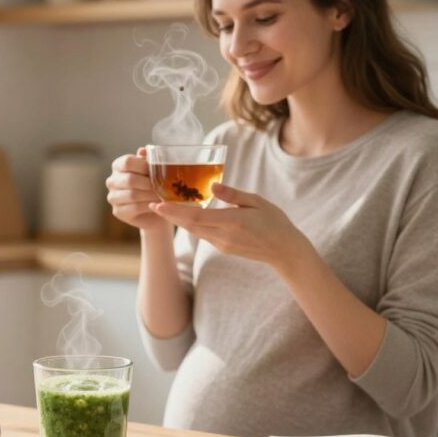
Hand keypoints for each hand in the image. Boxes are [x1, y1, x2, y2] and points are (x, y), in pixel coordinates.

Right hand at [105, 147, 169, 232]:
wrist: (155, 209)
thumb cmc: (153, 186)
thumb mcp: (153, 170)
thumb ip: (149, 159)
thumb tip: (145, 150)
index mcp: (118, 166)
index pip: (127, 162)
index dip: (143, 166)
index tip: (158, 171)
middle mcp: (112, 181)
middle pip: (130, 179)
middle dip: (150, 183)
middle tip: (165, 187)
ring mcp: (113, 197)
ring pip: (132, 194)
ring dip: (150, 195)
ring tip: (164, 196)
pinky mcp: (118, 212)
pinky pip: (134, 207)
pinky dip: (148, 206)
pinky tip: (157, 204)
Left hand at [149, 183, 312, 271]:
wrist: (284, 250)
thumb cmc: (275, 222)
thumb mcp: (257, 202)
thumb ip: (233, 195)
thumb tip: (212, 186)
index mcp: (232, 222)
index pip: (196, 216)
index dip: (175, 211)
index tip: (158, 204)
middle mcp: (223, 236)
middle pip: (190, 225)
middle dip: (170, 215)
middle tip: (152, 203)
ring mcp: (222, 244)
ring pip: (194, 231)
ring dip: (178, 220)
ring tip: (163, 208)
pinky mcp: (223, 248)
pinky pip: (203, 235)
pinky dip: (191, 225)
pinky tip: (184, 216)